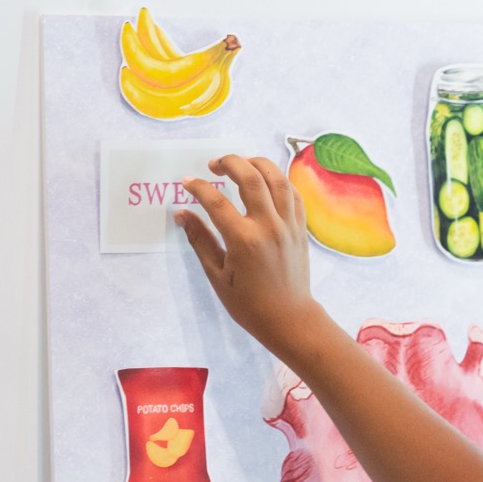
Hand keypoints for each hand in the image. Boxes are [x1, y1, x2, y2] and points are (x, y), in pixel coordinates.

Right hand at [176, 155, 322, 358]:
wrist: (288, 318)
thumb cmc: (248, 303)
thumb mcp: (217, 274)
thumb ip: (200, 240)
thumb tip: (182, 214)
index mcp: (244, 240)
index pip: (216, 201)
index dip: (198, 187)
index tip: (187, 182)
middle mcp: (268, 226)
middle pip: (250, 177)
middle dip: (230, 163)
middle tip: (214, 165)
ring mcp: (288, 224)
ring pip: (276, 178)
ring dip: (256, 164)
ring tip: (240, 164)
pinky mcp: (301, 227)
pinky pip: (292, 192)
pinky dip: (278, 180)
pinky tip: (265, 181)